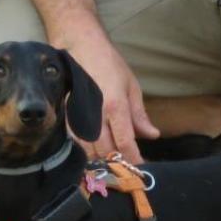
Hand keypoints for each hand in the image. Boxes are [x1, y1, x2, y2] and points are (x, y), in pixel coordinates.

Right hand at [59, 26, 158, 162]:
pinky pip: (77, 143)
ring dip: (102, 162)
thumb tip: (152, 136)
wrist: (80, 45)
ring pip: (89, 151)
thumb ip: (139, 115)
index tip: (142, 171)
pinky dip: (87, 153)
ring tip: (114, 169)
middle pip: (106, 152)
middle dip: (118, 166)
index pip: (126, 143)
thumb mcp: (131, 86)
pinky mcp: (67, 116)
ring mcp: (79, 116)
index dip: (134, 161)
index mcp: (116, 106)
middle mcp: (96, 114)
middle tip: (129, 175)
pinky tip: (96, 157)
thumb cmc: (109, 63)